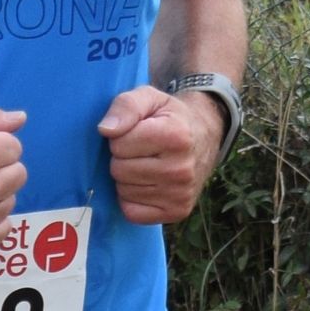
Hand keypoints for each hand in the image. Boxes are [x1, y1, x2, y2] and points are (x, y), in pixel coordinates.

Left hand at [99, 82, 221, 225]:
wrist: (204, 137)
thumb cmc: (169, 117)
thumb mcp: (149, 98)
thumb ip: (126, 106)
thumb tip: (105, 130)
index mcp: (175, 136)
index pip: (118, 145)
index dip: (121, 137)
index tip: (137, 133)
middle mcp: (181, 169)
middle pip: (119, 170)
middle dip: (123, 158)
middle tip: (142, 151)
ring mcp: (181, 194)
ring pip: (124, 191)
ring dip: (128, 178)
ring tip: (147, 165)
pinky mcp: (177, 212)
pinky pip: (132, 212)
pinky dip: (132, 199)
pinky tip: (148, 184)